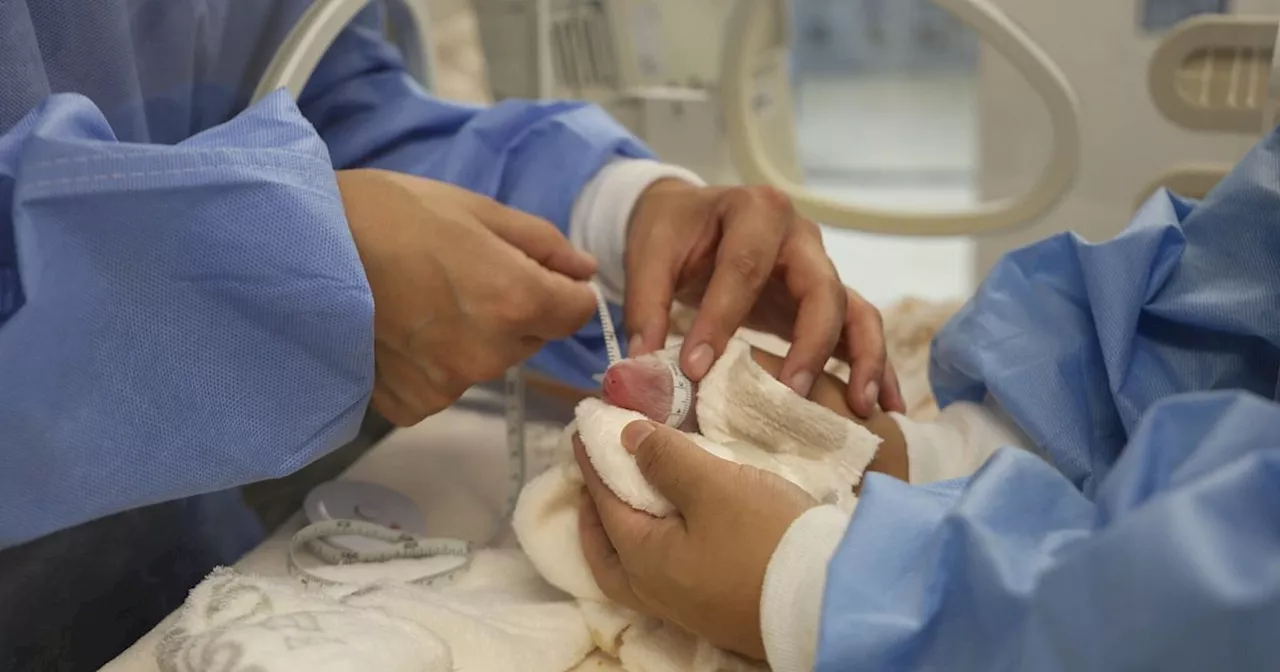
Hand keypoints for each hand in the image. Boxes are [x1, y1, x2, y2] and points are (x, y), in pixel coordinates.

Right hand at [338, 168, 597, 425]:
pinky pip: (444, 384)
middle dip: (515, 309)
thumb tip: (583, 270)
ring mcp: (449, 385)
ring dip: (474, 336)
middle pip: (532, 337)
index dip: (561, 288)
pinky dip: (432, 362)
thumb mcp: (474, 209)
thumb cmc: (386, 214)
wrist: (297, 249)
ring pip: (488, 360)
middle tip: (459, 274)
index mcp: (515, 300)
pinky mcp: (411, 404)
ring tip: (422, 298)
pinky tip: (400, 328)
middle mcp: (489, 354)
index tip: (532, 270)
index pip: (577, 313)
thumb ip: (541, 244)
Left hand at [575, 421, 816, 659]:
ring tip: (635, 504)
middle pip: (607, 554)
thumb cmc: (765, 539)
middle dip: (595, 516)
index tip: (582, 431)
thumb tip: (627, 437)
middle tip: (596, 481)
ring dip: (626, 535)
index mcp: (643, 559)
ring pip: (636, 571)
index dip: (592, 462)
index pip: (604, 501)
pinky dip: (656, 548)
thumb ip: (666, 459)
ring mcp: (688, 608)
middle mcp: (656, 591)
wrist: (828, 601)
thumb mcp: (714, 486)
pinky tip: (678, 531)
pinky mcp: (718, 611)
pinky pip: (667, 576)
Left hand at [624, 180, 903, 417]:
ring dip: (863, 359)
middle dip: (810, 343)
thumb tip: (645, 364)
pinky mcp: (827, 301)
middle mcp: (800, 237)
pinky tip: (885, 407)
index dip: (721, 318)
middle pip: (822, 288)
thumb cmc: (674, 233)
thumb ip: (646, 304)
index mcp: (755, 211)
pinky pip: (861, 330)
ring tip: (860, 407)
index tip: (696, 370)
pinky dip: (876, 366)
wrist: (692, 217)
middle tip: (792, 394)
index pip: (744, 267)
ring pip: (857, 310)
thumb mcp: (651, 254)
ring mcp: (821, 268)